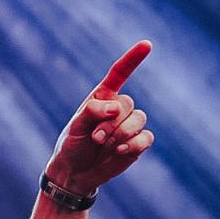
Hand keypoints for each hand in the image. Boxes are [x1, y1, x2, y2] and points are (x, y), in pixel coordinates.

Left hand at [45, 40, 154, 195]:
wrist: (75, 173)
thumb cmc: (72, 145)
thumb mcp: (75, 126)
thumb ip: (92, 111)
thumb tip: (116, 107)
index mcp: (103, 98)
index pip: (120, 73)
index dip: (133, 59)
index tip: (146, 44)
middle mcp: (119, 108)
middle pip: (127, 104)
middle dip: (111, 122)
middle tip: (95, 137)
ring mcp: (130, 125)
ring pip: (139, 119)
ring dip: (121, 133)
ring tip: (105, 144)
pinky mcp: (137, 143)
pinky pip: (147, 137)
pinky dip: (134, 143)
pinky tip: (120, 150)